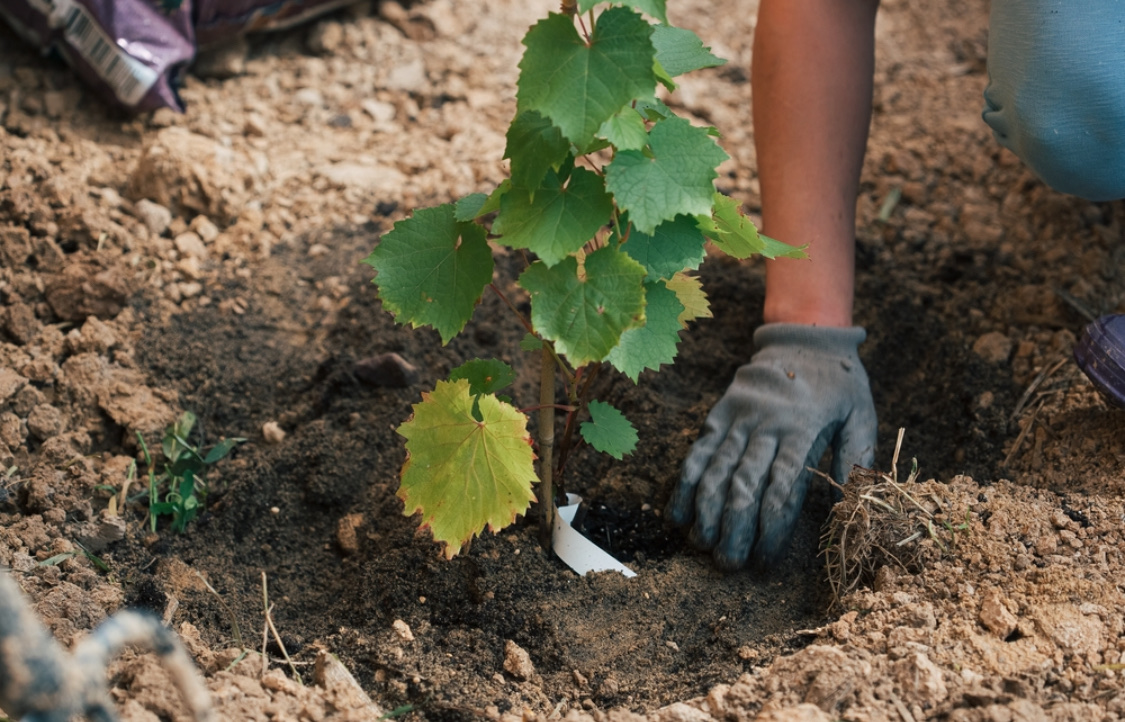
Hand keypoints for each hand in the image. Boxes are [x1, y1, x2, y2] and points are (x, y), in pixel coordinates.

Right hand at [667, 323, 876, 569]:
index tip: (765, 559)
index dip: (771, 527)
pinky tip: (679, 514)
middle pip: (743, 485)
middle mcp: (765, 425)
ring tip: (703, 546)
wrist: (804, 336)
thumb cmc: (840, 383)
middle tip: (729, 564)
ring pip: (715, 471)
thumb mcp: (862, 413)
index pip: (782, 488)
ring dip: (706, 512)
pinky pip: (698, 451)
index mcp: (802, 429)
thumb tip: (851, 502)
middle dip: (734, 529)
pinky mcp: (719, 414)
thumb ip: (857, 456)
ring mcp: (737, 418)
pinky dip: (686, 484)